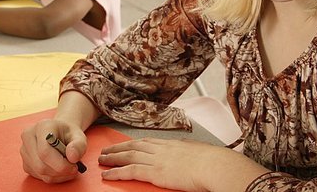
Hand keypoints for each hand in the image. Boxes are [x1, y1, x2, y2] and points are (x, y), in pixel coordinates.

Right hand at [20, 119, 87, 182]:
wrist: (60, 134)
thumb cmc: (68, 134)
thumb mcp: (79, 135)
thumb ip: (79, 145)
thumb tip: (72, 157)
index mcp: (42, 126)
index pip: (45, 151)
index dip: (60, 164)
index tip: (74, 166)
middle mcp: (29, 137)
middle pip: (40, 165)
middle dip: (60, 171)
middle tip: (73, 169)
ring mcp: (24, 151)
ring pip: (40, 172)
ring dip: (58, 175)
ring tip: (68, 167)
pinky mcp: (26, 163)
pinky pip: (39, 176)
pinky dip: (53, 177)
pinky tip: (60, 169)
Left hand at [99, 138, 226, 191]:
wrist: (214, 165)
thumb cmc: (213, 162)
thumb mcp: (199, 152)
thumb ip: (188, 153)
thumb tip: (189, 156)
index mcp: (172, 144)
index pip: (147, 142)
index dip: (133, 143)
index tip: (124, 144)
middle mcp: (161, 149)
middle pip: (134, 146)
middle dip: (118, 148)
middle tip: (106, 151)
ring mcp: (156, 159)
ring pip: (128, 156)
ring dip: (113, 158)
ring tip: (101, 160)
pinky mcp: (154, 172)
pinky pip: (130, 171)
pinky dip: (116, 172)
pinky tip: (107, 174)